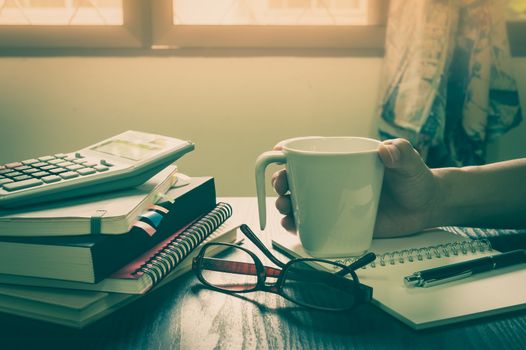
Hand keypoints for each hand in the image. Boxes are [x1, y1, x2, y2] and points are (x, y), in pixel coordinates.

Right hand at [271, 138, 440, 236]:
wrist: (426, 207)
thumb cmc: (415, 179)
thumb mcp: (409, 161)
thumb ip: (400, 152)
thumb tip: (386, 150)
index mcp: (344, 160)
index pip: (312, 153)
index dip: (290, 152)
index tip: (278, 152)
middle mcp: (335, 180)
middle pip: (299, 178)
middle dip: (282, 181)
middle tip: (282, 188)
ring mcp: (336, 201)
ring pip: (302, 201)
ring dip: (286, 204)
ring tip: (285, 209)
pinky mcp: (341, 221)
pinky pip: (314, 223)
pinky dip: (299, 225)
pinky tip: (293, 226)